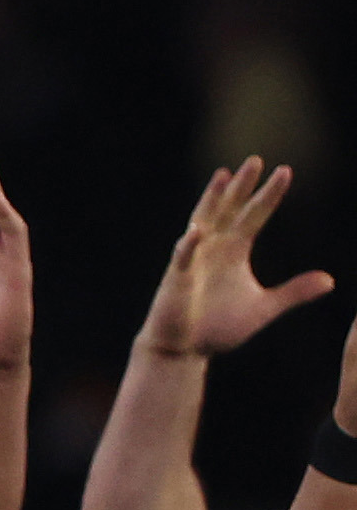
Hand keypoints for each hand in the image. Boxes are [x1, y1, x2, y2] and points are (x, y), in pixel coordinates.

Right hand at [137, 157, 323, 364]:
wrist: (185, 349)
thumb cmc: (218, 327)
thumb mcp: (265, 307)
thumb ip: (294, 291)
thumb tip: (330, 280)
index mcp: (234, 252)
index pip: (255, 216)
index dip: (269, 195)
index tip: (285, 171)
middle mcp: (214, 248)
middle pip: (230, 209)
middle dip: (243, 186)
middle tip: (256, 160)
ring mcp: (194, 260)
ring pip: (204, 222)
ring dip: (213, 200)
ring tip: (223, 176)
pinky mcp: (178, 280)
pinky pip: (183, 259)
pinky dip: (188, 246)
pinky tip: (195, 233)